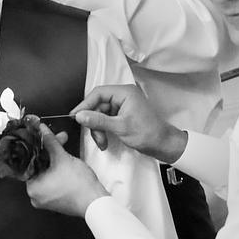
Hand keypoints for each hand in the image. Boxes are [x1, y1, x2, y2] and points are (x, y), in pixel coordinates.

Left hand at [25, 127, 108, 216]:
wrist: (95, 202)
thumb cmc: (79, 186)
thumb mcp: (62, 157)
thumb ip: (51, 142)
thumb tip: (43, 131)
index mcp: (32, 188)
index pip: (30, 162)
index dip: (39, 146)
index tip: (44, 137)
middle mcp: (35, 196)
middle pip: (39, 166)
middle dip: (50, 151)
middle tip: (59, 140)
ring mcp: (46, 200)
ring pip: (47, 173)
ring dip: (55, 160)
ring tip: (64, 149)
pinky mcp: (56, 201)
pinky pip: (53, 182)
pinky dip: (58, 172)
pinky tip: (66, 162)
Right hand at [73, 84, 187, 163]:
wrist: (164, 146)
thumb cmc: (147, 134)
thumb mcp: (120, 127)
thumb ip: (98, 120)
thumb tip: (79, 116)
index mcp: (125, 92)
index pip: (98, 93)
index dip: (85, 105)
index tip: (75, 116)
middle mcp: (123, 96)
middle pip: (98, 105)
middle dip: (94, 122)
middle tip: (95, 136)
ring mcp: (123, 106)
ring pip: (100, 114)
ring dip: (98, 129)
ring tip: (102, 143)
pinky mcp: (122, 116)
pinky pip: (106, 120)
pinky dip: (103, 131)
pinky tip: (105, 141)